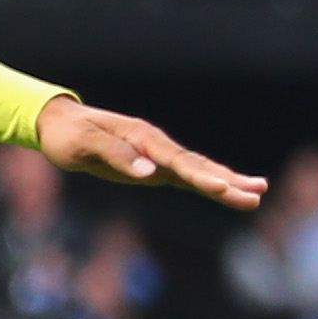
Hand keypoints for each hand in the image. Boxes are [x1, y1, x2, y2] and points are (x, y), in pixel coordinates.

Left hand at [36, 95, 265, 209]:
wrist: (59, 125)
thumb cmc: (69, 135)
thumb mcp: (84, 144)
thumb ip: (116, 156)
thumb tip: (148, 174)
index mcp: (143, 139)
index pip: (178, 161)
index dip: (201, 176)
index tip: (223, 188)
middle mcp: (155, 146)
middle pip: (198, 166)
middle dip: (229, 181)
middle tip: (259, 193)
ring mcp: (156, 157)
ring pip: (197, 171)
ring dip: (227, 183)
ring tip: (258, 193)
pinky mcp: (150, 167)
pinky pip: (184, 177)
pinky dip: (206, 184)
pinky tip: (227, 191)